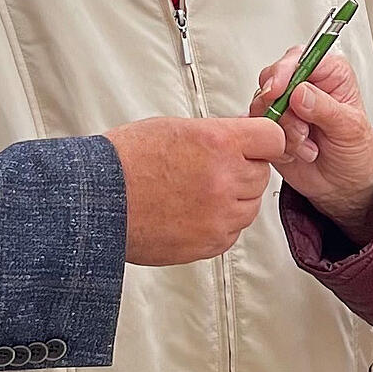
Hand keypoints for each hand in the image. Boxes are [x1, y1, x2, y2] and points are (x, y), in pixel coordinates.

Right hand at [103, 116, 284, 265]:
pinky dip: (219, 223)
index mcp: (218, 143)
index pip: (273, 138)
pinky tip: (191, 211)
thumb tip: (244, 135)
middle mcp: (225, 180)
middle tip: (213, 168)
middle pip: (262, 173)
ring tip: (197, 190)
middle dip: (244, 169)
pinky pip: (232, 231)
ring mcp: (219, 216)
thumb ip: (218, 133)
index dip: (264, 140)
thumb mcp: (176, 128)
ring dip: (233, 198)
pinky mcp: (210, 243)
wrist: (99, 200)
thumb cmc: (127, 161)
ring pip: (250, 205)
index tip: (259, 144)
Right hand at [249, 50, 372, 242]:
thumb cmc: (354, 151)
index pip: (301, 58)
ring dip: (284, 131)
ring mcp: (284, 106)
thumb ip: (326, 108)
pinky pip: (257, 128)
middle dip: (283, 108)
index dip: (285, 71)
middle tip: (302, 130)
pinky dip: (273, 144)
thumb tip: (300, 92)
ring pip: (263, 105)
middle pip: (273, 79)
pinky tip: (293, 152)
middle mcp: (303, 85)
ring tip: (307, 145)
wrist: (342, 185)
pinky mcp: (270, 126)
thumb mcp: (350, 129)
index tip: (279, 90)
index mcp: (328, 74)